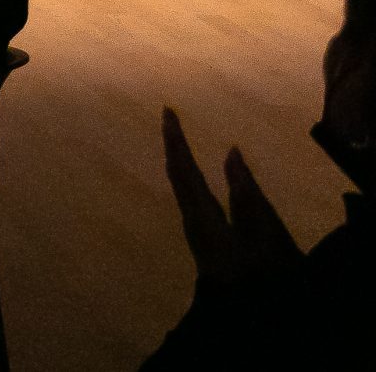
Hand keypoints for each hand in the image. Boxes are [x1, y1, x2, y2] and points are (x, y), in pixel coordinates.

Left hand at [162, 109, 304, 283]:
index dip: (177, 141)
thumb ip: (247, 194)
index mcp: (202, 216)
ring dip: (180, 163)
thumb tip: (230, 154)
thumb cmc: (260, 275)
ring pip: (181, 189)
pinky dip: (189, 181)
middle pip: (177, 178)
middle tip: (169, 120)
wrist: (247, 319)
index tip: (167, 112)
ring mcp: (196, 234)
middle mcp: (191, 222)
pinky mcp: (205, 243)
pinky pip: (191, 200)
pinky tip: (196, 182)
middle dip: (173, 148)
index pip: (184, 171)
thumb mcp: (264, 234)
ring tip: (179, 144)